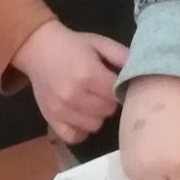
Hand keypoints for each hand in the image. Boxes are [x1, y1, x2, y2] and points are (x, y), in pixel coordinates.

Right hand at [12, 22, 127, 147]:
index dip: (120, 90)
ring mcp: (60, 109)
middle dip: (109, 102)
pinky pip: (73, 137)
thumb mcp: (99, 42)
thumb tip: (141, 69)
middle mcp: (73, 95)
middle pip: (107, 111)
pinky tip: (82, 117)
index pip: (116, 95)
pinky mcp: (50, 119)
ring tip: (92, 103)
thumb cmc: (73, 45)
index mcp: (88, 74)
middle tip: (103, 92)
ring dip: (97, 116)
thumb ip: (121, 55)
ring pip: (93, 125)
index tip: (117, 85)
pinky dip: (80, 130)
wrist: (38, 48)